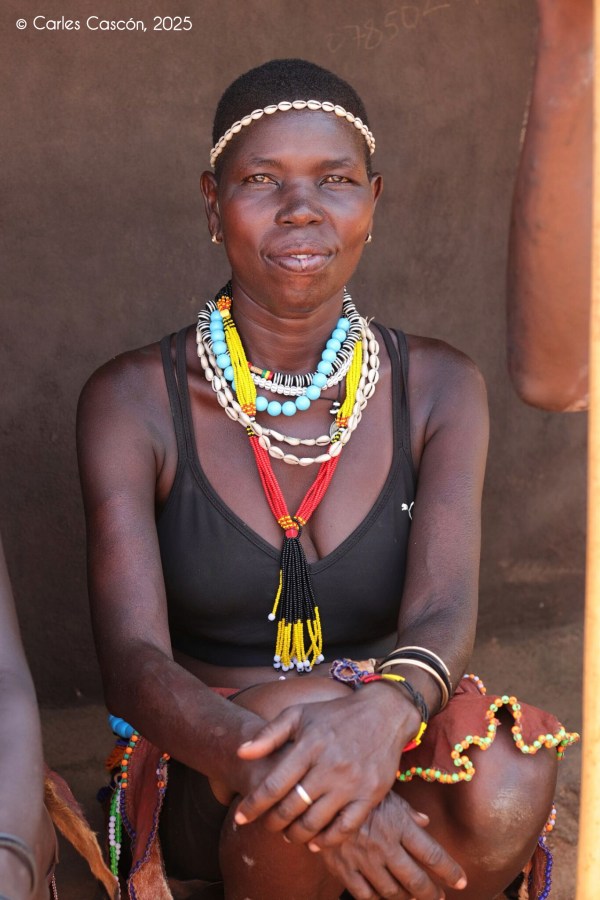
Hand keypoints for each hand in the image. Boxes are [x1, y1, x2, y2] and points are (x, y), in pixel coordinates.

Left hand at [234, 685, 420, 842]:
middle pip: (292, 808)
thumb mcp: (299, 714)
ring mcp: (351, 783)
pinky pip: (345, 828)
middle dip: (273, 822)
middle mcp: (329, 766)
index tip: (240, 818)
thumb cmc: (335, 715)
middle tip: (268, 825)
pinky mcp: (369, 795)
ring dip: (296, 834)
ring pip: (315, 823)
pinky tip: (315, 842)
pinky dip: (326, 841)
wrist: (383, 714)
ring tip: (289, 833)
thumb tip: (241, 753)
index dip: (253, 805)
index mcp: (309, 745)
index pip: (274, 784)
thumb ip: (269, 734)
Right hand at [318, 792, 466, 899]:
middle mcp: (385, 845)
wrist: (315, 792)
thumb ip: (405, 811)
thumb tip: (425, 823)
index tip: (460, 881)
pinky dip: (377, 899)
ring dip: (405, 898)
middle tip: (438, 898)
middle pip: (415, 880)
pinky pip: (365, 894)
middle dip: (430, 893)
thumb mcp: (384, 791)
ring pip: (392, 891)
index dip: (449, 871)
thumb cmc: (355, 787)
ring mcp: (364, 860)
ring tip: (412, 898)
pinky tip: (382, 897)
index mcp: (398, 824)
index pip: (432, 854)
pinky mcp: (344, 869)